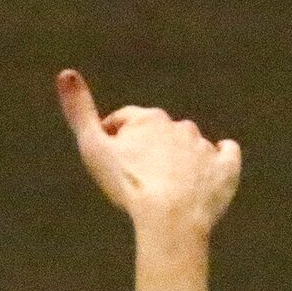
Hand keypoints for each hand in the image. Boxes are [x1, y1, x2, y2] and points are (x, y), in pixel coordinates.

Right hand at [56, 72, 240, 236]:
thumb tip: (64, 72)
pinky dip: (220, 159)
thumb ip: (79, 113)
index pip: (125, 121)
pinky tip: (210, 172)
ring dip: (179, 158)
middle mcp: (179, 126)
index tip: (107, 159)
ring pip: (189, 145)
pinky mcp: (225, 168)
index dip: (112, 138)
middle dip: (147, 150)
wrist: (172, 218)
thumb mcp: (94, 150)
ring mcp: (204, 147)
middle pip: (158, 133)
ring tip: (168, 186)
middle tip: (135, 179)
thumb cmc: (129, 186)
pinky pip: (226, 155)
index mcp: (147, 119)